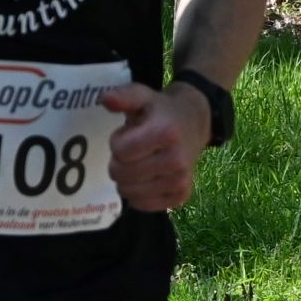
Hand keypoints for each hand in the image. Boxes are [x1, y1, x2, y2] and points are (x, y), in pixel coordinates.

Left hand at [103, 80, 211, 211]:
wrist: (194, 122)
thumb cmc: (161, 110)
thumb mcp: (143, 96)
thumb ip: (124, 96)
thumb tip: (106, 99)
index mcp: (166, 133)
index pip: (120, 151)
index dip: (117, 142)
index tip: (129, 134)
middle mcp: (176, 160)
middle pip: (121, 174)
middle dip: (119, 161)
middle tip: (134, 149)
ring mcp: (180, 181)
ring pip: (128, 193)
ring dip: (126, 179)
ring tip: (141, 161)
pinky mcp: (180, 196)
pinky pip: (141, 205)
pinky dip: (137, 193)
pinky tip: (147, 176)